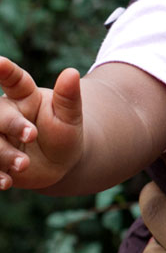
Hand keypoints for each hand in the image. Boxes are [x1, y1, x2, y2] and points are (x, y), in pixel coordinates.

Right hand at [0, 57, 82, 189]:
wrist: (60, 163)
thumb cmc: (66, 132)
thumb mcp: (71, 117)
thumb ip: (69, 97)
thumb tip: (72, 72)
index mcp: (25, 96)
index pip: (14, 80)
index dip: (5, 70)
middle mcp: (5, 113)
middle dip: (12, 124)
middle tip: (32, 135)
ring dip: (3, 153)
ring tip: (24, 165)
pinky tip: (5, 182)